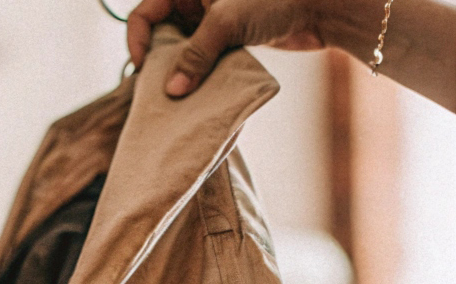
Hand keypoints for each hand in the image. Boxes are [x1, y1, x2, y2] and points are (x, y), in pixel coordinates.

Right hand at [127, 0, 325, 97]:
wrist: (318, 8)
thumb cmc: (272, 0)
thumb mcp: (225, 23)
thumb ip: (196, 55)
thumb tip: (172, 90)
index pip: (145, 14)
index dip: (138, 41)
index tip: (143, 70)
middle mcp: (194, 2)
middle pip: (163, 35)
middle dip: (161, 63)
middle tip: (161, 93)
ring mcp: (213, 22)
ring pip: (186, 52)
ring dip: (184, 75)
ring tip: (181, 101)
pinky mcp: (231, 41)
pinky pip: (208, 61)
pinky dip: (204, 78)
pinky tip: (203, 97)